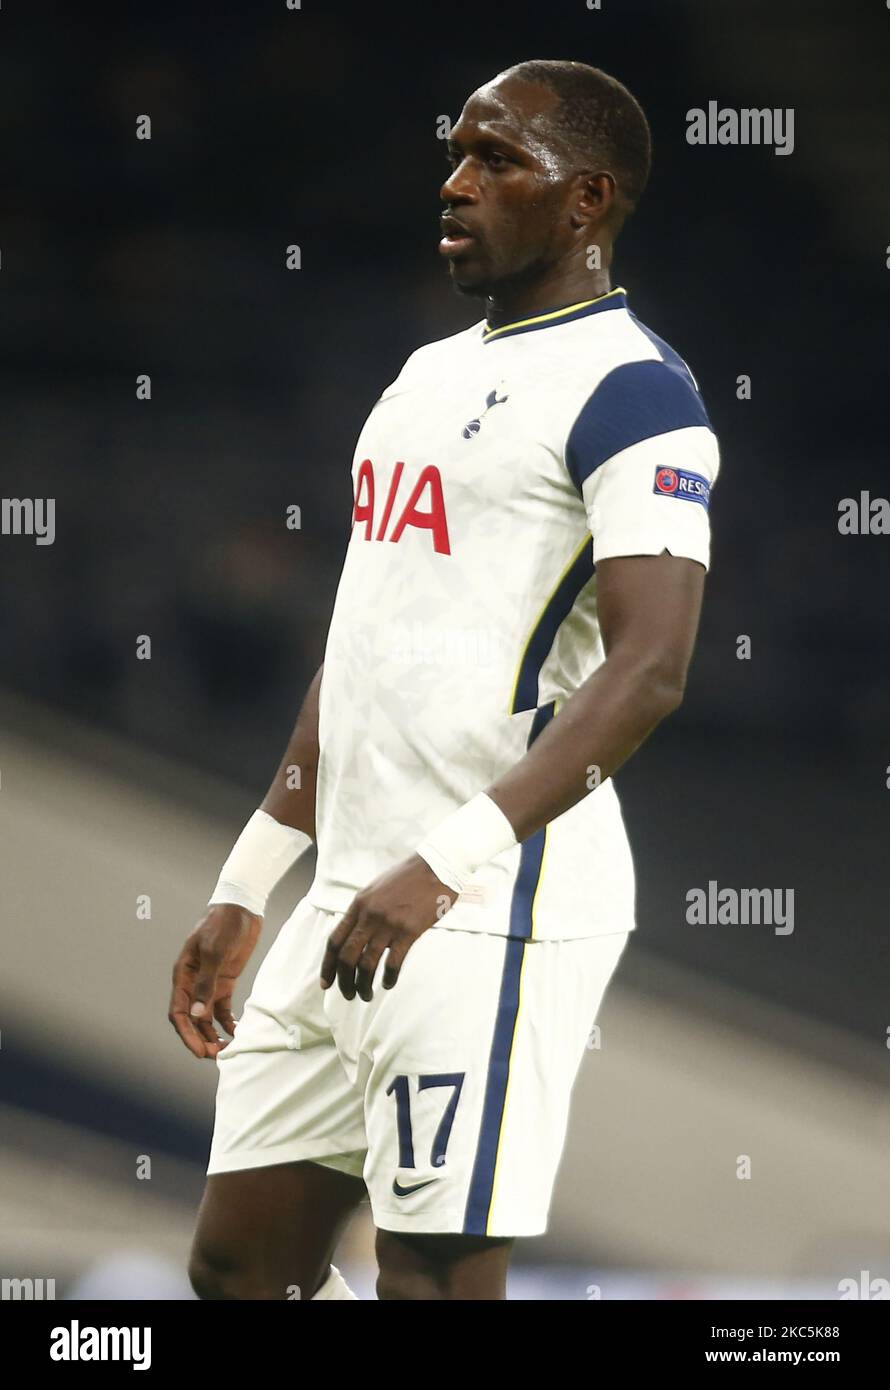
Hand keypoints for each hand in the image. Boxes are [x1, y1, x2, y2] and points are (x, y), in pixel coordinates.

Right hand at [168, 903, 261, 1058]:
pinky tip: (237, 1033)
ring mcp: (209, 983)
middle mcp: (193, 983)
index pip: (179, 1012)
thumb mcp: (216, 952)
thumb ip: (207, 983)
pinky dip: (228, 1023)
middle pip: (192, 1020)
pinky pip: (222, 1008)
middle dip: (201, 1039)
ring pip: (206, 1018)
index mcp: (184, 975)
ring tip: (227, 1050)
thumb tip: (198, 1015)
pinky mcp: (225, 981)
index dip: (187, 1034)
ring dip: (214, 1035)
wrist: (241, 906)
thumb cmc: (224, 924)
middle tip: (217, 1056)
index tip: (200, 1051)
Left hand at [320, 855, 456, 1000]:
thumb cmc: (407, 878)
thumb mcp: (376, 889)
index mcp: (358, 905)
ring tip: (366, 995)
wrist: (436, 867)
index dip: (328, 966)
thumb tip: (354, 934)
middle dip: (344, 981)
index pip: (335, 941)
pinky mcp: (409, 931)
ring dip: (364, 985)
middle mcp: (369, 916)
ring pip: (367, 964)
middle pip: (347, 957)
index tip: (326, 983)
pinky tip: (387, 984)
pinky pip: (393, 962)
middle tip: (348, 995)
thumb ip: (363, 911)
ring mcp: (388, 924)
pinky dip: (388, 978)